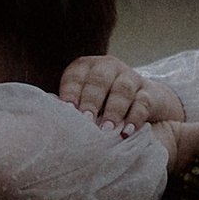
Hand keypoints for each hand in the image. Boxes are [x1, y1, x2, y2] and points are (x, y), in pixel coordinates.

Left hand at [60, 56, 183, 133]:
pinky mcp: (149, 92)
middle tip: (86, 121)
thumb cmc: (102, 106)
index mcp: (86, 68)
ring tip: (106, 130)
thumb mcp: (84, 103)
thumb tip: (50, 122)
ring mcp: (130, 78)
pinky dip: (134, 118)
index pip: (76, 76)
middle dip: (91, 101)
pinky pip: (143, 102)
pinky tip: (127, 132)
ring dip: (113, 110)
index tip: (66, 111)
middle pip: (99, 80)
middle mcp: (108, 68)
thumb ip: (70, 108)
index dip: (70, 93)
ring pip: (122, 89)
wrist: (142, 103)